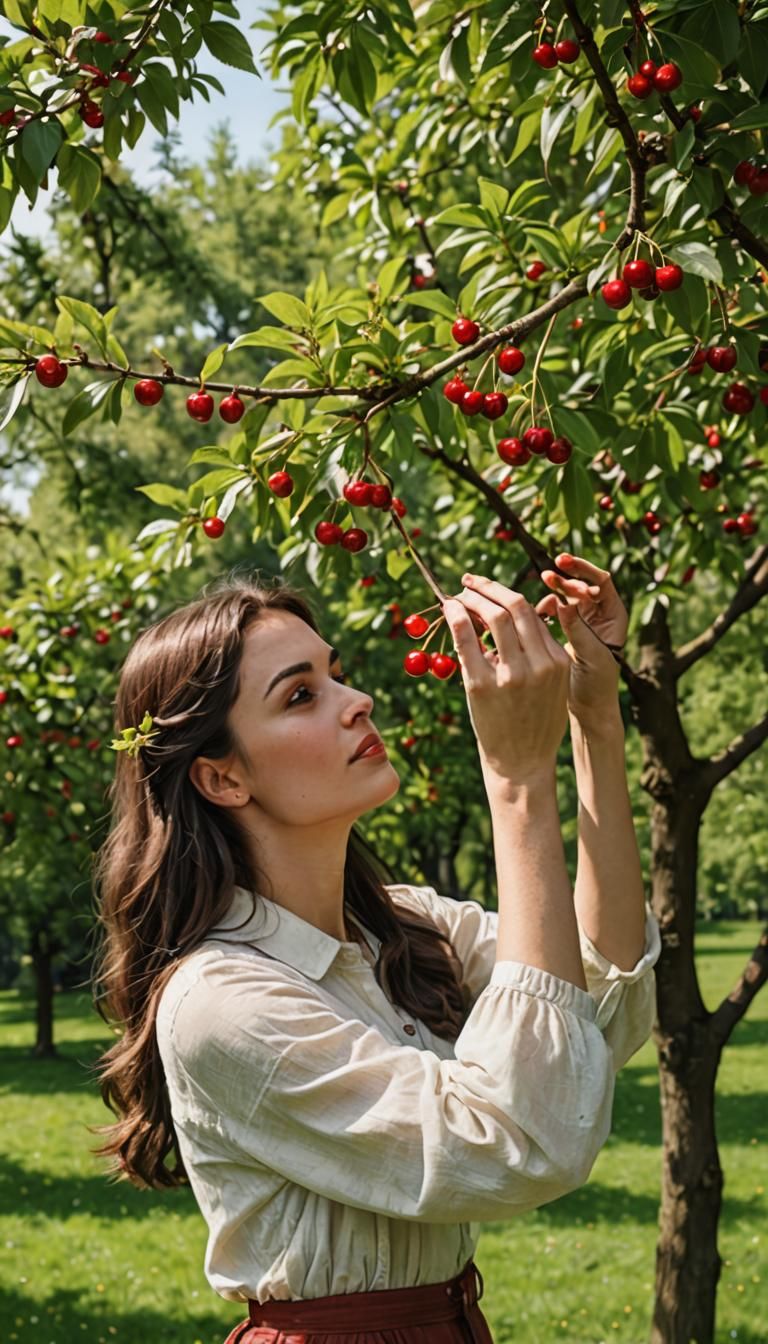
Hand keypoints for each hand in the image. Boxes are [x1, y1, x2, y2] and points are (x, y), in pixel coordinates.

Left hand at [442, 575, 570, 785]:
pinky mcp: (482, 687)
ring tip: (457, 593)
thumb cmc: (535, 724)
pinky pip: (466, 640)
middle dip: (488, 586)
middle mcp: (539, 665)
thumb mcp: (553, 686)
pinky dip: (455, 617)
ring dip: (471, 597)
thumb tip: (513, 617)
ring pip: (493, 617)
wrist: (522, 764)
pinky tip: (448, 609)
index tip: (488, 588)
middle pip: (514, 606)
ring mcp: (511, 675)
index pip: (532, 613)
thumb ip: (540, 653)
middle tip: (469, 580)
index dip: (505, 594)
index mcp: (558, 661)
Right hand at [531, 553, 626, 731]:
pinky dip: (545, 608)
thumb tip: (562, 603)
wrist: (589, 708)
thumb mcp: (590, 656)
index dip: (583, 570)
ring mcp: (584, 622)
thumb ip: (577, 630)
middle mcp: (601, 615)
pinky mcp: (568, 631)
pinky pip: (556, 610)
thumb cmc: (597, 686)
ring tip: (538, 593)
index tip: (563, 565)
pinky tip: (535, 613)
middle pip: (583, 584)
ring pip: (567, 596)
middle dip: (565, 577)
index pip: (602, 582)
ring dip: (553, 590)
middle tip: (547, 573)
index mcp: (615, 616)